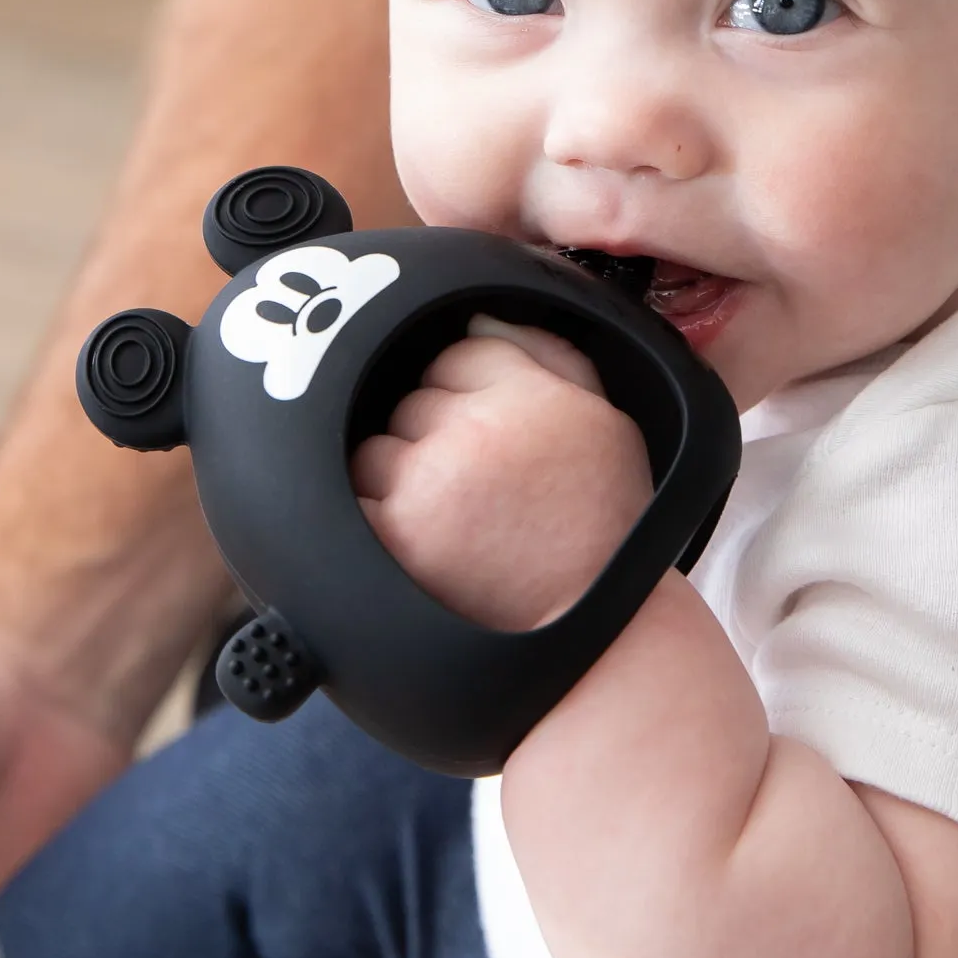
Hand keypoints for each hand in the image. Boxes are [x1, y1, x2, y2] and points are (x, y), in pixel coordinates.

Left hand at [350, 317, 653, 630]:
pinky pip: (352, 504)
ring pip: (373, 450)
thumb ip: (548, 354)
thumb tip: (480, 318)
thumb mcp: (605, 424)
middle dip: (430, 436)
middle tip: (468, 485)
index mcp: (532, 395)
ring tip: (441, 519)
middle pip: (412, 400)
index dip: (466, 392)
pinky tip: (412, 543)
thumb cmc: (602, 536)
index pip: (459, 353)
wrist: (593, 640)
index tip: (480, 430)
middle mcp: (477, 430)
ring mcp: (428, 482)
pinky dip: (372, 522)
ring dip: (395, 479)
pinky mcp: (392, 535)